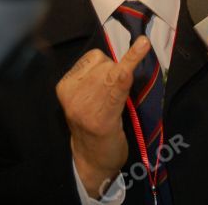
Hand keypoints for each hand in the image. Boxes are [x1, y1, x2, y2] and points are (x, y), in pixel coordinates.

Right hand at [56, 37, 151, 197]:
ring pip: (115, 72)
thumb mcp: (85, 97)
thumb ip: (93, 77)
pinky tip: (143, 46)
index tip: (104, 86)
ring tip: (112, 106)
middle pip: (106, 63)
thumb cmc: (94, 125)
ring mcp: (86, 105)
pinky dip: (133, 60)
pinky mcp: (103, 115)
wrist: (93, 162)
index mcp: (65, 86)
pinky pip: (122, 79)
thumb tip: (123, 52)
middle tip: (109, 101)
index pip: (94, 57)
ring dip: (123, 83)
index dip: (107, 67)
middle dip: (115, 75)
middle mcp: (72, 94)